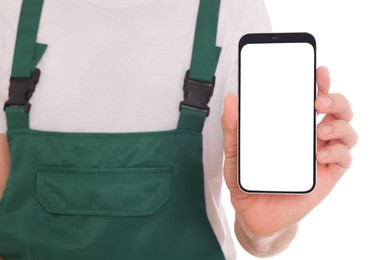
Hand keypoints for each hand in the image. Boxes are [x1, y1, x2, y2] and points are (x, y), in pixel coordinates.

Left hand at [221, 66, 357, 237]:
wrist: (251, 212)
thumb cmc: (247, 179)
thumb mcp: (235, 151)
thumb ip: (233, 128)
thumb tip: (231, 101)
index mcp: (292, 127)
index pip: (312, 98)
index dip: (320, 83)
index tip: (318, 71)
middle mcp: (310, 137)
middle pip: (337, 110)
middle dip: (336, 99)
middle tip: (319, 101)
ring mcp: (320, 156)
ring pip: (346, 131)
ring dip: (339, 125)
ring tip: (319, 130)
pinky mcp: (325, 176)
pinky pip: (344, 158)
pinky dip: (338, 152)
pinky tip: (320, 155)